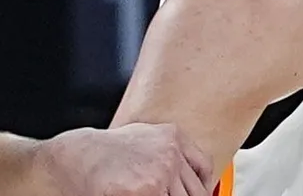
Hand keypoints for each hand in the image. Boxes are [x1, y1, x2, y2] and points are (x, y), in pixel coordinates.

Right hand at [38, 123, 212, 195]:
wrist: (73, 155)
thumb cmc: (104, 149)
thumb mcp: (146, 138)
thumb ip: (171, 153)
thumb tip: (188, 176)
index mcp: (174, 137)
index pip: (204, 168)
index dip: (203, 187)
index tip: (200, 194)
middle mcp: (172, 153)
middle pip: (195, 190)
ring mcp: (161, 172)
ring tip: (152, 195)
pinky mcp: (146, 190)